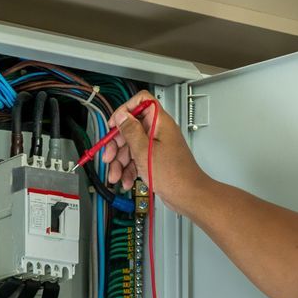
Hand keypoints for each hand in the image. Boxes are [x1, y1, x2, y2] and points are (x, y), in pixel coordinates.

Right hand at [103, 92, 206, 213]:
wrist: (187, 195)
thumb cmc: (174, 175)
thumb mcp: (144, 151)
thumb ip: (131, 131)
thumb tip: (121, 116)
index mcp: (159, 123)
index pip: (142, 101)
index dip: (125, 110)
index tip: (114, 124)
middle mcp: (158, 131)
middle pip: (131, 127)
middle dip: (117, 144)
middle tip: (109, 156)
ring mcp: (157, 146)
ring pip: (131, 146)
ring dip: (120, 162)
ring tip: (115, 175)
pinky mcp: (155, 159)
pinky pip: (137, 159)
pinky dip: (129, 169)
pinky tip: (126, 180)